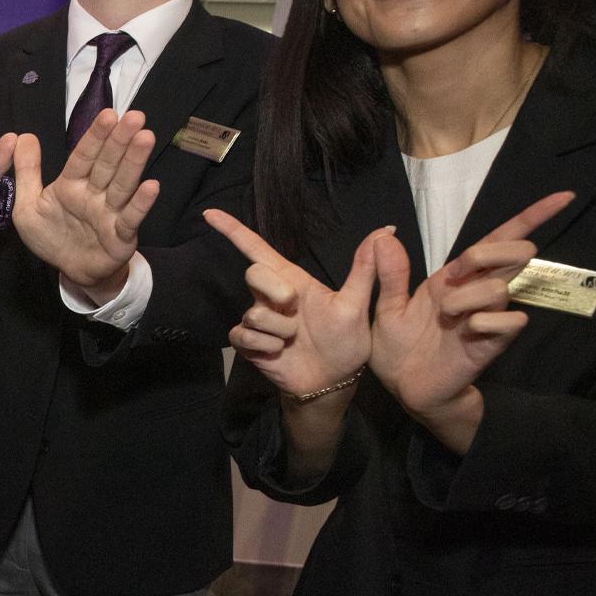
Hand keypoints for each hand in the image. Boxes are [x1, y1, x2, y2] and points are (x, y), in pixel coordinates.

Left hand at [12, 109, 159, 298]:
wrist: (69, 271)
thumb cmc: (51, 236)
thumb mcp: (28, 205)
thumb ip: (26, 172)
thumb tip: (22, 136)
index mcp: (72, 184)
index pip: (84, 156)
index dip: (95, 136)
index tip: (109, 114)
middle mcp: (94, 194)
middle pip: (107, 164)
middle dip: (120, 140)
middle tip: (135, 116)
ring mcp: (110, 213)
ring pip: (122, 184)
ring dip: (134, 161)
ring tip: (145, 138)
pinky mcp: (121, 235)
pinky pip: (131, 217)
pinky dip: (140, 203)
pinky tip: (151, 186)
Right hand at [208, 209, 382, 396]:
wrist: (333, 382)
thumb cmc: (346, 342)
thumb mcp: (357, 305)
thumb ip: (365, 268)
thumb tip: (385, 229)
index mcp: (293, 281)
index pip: (258, 249)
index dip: (234, 230)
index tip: (210, 213)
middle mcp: (270, 296)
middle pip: (254, 273)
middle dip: (275, 291)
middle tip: (294, 308)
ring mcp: (258, 319)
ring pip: (255, 313)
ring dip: (280, 330)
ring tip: (296, 340)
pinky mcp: (248, 343)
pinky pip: (245, 336)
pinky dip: (268, 346)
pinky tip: (281, 352)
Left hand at [370, 191, 571, 419]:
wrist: (406, 387)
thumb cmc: (399, 347)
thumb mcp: (386, 306)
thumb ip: (389, 273)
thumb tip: (384, 235)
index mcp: (454, 277)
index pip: (497, 239)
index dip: (530, 218)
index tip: (563, 196)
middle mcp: (476, 292)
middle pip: (511, 253)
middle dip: (487, 254)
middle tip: (456, 274)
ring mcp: (489, 316)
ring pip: (500, 287)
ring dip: (467, 297)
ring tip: (445, 317)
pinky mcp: (494, 342)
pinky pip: (507, 321)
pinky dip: (483, 323)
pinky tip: (465, 332)